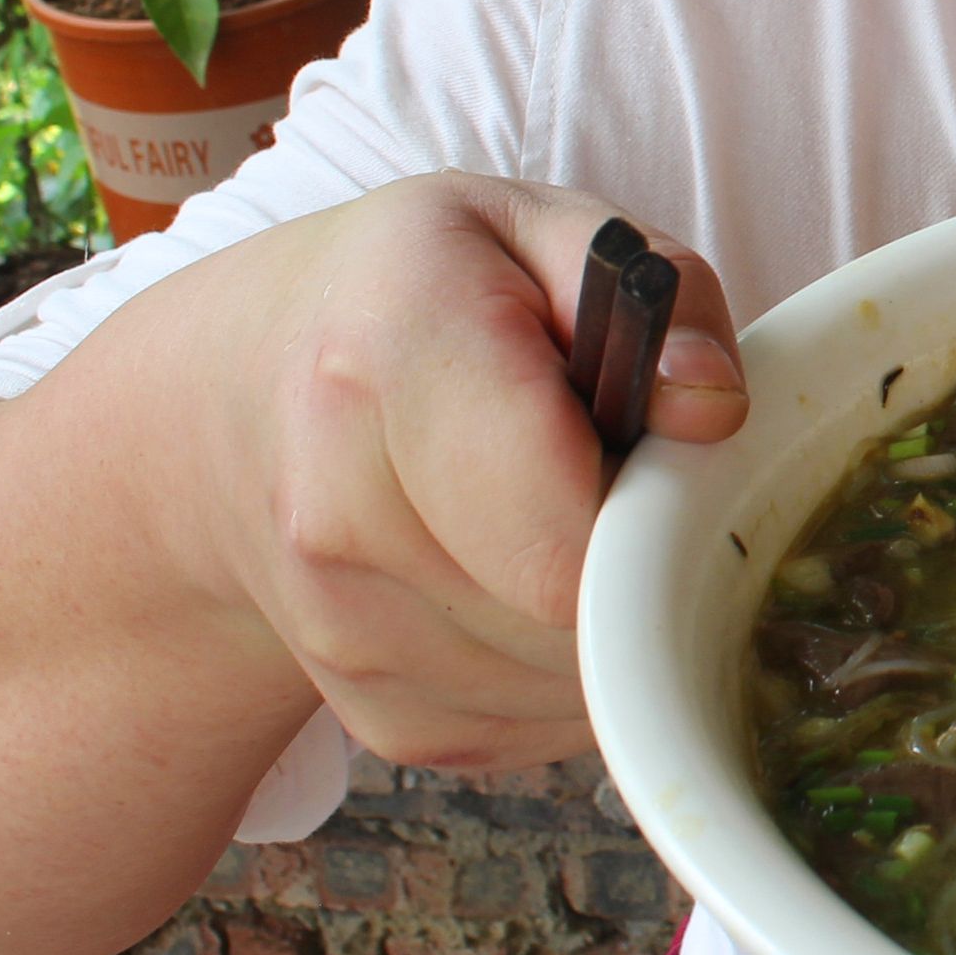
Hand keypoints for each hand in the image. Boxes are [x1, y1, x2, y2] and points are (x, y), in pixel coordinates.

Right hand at [198, 172, 749, 771]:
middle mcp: (338, 513)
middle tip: (623, 477)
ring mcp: (342, 633)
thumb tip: (710, 411)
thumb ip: (665, 293)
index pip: (560, 534)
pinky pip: (541, 726)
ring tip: (571, 514)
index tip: (663, 454)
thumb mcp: (546, 228)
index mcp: (392, 358)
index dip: (654, 513)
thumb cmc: (423, 297)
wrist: (244, 398)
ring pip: (570, 687)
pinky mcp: (379, 716)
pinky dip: (573, 667)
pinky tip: (537, 574)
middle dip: (643, 563)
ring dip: (614, 619)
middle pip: (575, 623)